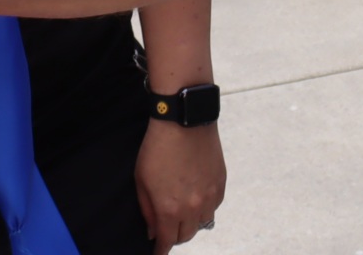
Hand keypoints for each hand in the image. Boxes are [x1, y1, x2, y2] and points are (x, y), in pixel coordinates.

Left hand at [135, 119, 226, 252]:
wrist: (184, 119)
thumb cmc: (158, 146)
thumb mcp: (141, 178)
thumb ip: (147, 209)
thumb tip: (152, 230)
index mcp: (169, 209)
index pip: (166, 242)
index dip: (160, 250)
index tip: (157, 253)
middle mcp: (192, 208)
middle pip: (186, 236)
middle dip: (175, 235)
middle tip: (167, 227)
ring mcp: (209, 196)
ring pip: (202, 223)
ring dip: (192, 222)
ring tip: (183, 211)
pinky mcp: (220, 182)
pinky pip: (214, 206)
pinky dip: (206, 207)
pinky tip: (197, 198)